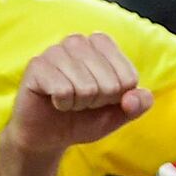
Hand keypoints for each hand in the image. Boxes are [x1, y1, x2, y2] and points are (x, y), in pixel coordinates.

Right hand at [8, 32, 153, 155]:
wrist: (48, 134)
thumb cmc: (85, 117)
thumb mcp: (120, 113)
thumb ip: (139, 104)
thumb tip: (132, 98)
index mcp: (102, 44)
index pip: (129, 77)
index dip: (118, 98)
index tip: (102, 97)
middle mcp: (78, 41)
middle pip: (110, 83)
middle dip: (99, 102)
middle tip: (82, 101)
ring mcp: (55, 51)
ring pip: (87, 87)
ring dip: (80, 103)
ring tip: (69, 100)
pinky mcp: (36, 65)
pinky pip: (63, 90)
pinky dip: (63, 104)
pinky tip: (54, 100)